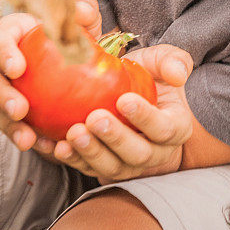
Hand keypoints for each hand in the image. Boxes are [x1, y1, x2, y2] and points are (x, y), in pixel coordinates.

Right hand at [0, 0, 103, 154]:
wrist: (75, 59)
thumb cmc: (71, 34)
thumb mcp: (83, 20)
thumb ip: (83, 12)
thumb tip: (81, 13)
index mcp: (11, 33)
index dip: (3, 53)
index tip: (17, 69)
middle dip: (0, 96)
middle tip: (20, 110)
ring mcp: (1, 88)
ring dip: (8, 126)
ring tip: (28, 140)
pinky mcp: (10, 111)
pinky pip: (13, 127)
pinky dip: (27, 138)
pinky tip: (45, 148)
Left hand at [50, 43, 193, 183]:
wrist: (128, 96)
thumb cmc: (148, 78)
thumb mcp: (162, 62)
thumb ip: (172, 61)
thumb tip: (178, 74)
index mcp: (174, 127)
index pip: (164, 128)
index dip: (145, 118)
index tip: (124, 100)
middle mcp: (154, 152)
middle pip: (137, 154)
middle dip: (115, 138)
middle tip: (94, 118)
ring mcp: (127, 164)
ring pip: (111, 167)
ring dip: (91, 153)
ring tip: (73, 133)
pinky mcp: (102, 168)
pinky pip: (85, 168)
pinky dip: (68, 158)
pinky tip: (51, 143)